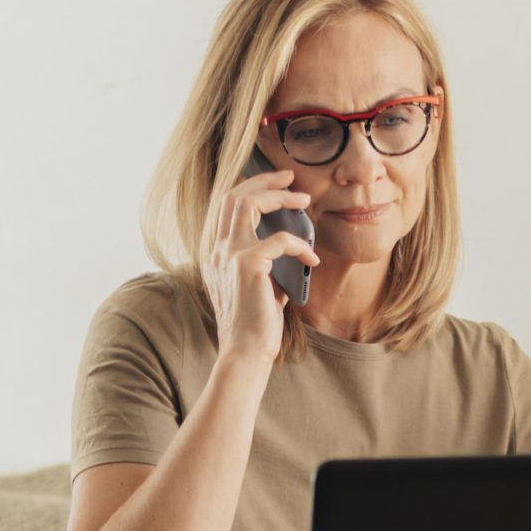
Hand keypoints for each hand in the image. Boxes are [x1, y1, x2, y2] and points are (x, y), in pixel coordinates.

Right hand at [200, 163, 318, 365]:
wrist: (245, 353)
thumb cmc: (255, 326)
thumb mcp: (260, 287)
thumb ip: (269, 265)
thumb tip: (293, 248)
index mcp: (217, 255)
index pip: (227, 208)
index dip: (251, 189)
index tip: (277, 184)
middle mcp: (218, 250)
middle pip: (235, 196)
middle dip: (264, 181)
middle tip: (290, 177)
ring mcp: (229, 255)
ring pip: (249, 203)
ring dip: (279, 197)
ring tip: (304, 200)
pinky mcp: (248, 264)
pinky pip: (280, 239)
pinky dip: (300, 245)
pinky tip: (312, 259)